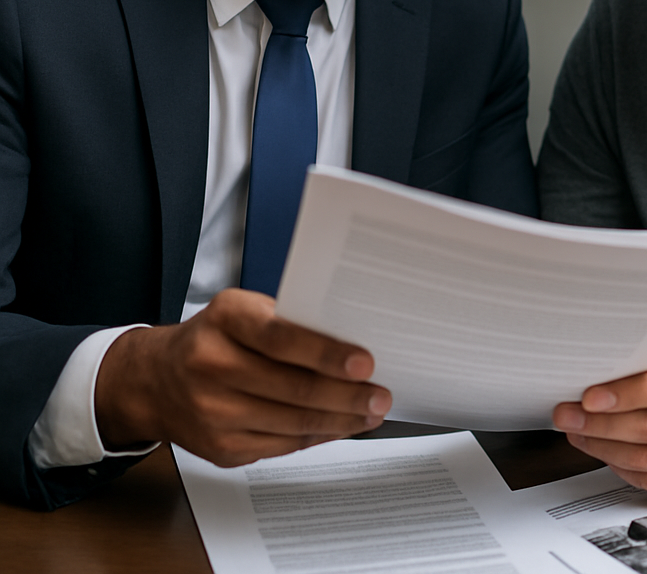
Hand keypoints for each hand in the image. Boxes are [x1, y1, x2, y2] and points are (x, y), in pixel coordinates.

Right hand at [94, 288, 390, 465]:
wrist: (154, 380)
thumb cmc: (214, 337)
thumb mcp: (242, 310)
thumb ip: (286, 322)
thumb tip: (349, 341)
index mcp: (225, 320)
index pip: (281, 337)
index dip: (326, 353)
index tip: (364, 362)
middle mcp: (212, 365)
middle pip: (292, 388)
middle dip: (346, 395)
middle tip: (380, 395)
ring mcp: (213, 412)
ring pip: (291, 423)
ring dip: (340, 421)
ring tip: (370, 413)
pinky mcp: (220, 448)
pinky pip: (281, 446)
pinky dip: (316, 437)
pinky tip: (338, 427)